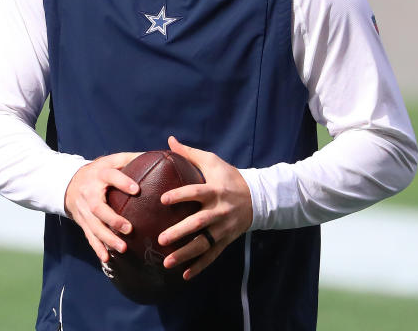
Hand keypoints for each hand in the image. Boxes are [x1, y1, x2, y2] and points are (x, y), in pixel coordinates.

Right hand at [64, 152, 139, 262]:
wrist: (69, 183)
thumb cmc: (98, 171)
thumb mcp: (111, 160)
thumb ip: (131, 158)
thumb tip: (159, 155)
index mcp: (99, 174)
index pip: (111, 176)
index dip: (122, 182)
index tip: (137, 190)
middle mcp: (89, 193)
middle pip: (99, 208)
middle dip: (113, 219)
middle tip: (129, 229)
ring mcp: (84, 210)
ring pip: (94, 226)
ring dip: (107, 239)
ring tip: (122, 248)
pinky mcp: (82, 222)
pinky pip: (89, 236)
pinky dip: (97, 248)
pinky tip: (107, 259)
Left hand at [158, 136, 252, 279]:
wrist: (257, 197)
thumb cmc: (230, 177)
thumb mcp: (212, 162)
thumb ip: (190, 153)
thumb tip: (169, 140)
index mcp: (214, 191)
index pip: (195, 193)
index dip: (180, 196)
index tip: (162, 200)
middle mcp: (218, 211)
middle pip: (198, 223)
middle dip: (179, 233)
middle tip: (160, 240)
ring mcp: (223, 228)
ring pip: (203, 244)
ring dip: (185, 254)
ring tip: (166, 262)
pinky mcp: (226, 240)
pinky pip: (212, 255)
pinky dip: (199, 267)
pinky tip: (184, 276)